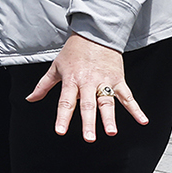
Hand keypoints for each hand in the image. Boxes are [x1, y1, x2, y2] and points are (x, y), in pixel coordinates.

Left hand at [27, 32, 149, 141]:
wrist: (95, 34)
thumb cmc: (74, 52)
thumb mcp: (55, 67)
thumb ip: (43, 86)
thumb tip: (29, 99)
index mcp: (71, 80)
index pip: (66, 102)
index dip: (63, 117)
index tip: (60, 131)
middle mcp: (88, 82)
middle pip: (88, 105)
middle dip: (88, 122)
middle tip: (89, 138)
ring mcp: (105, 81)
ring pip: (107, 102)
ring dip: (110, 117)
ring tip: (111, 132)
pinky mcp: (118, 79)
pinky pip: (128, 96)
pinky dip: (136, 109)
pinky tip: (142, 120)